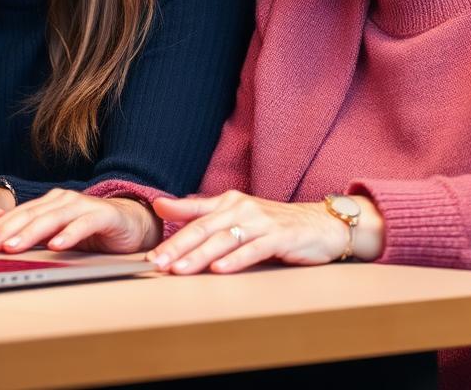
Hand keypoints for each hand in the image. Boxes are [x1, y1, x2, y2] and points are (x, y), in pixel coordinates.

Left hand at [0, 189, 160, 254]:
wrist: (131, 223)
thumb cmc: (91, 230)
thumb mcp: (55, 231)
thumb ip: (27, 226)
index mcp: (49, 203)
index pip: (18, 215)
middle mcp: (63, 200)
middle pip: (30, 215)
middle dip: (6, 231)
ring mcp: (82, 205)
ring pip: (52, 219)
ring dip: (31, 233)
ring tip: (13, 246)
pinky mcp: (103, 215)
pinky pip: (83, 225)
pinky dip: (68, 235)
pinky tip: (55, 246)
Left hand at [147, 190, 382, 274]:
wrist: (321, 225)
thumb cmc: (275, 224)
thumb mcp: (238, 216)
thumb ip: (203, 213)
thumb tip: (165, 207)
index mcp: (230, 201)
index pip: (194, 216)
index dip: (170, 231)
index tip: (150, 250)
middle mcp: (243, 207)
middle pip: (204, 228)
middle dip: (177, 247)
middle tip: (157, 263)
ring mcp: (262, 222)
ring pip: (224, 239)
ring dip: (200, 255)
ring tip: (180, 269)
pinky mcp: (280, 237)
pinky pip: (254, 249)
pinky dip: (236, 259)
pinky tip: (220, 269)